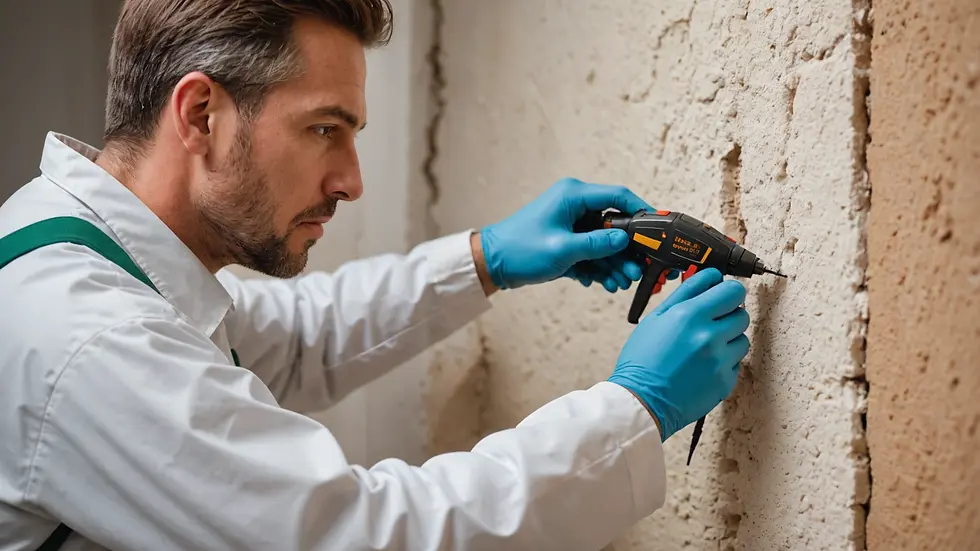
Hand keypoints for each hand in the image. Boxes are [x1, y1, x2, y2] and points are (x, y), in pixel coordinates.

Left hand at [479, 178, 667, 290]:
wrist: (492, 264)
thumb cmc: (521, 250)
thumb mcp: (563, 249)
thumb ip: (597, 245)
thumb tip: (624, 241)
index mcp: (573, 196)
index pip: (618, 196)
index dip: (641, 210)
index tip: (658, 228)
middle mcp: (574, 205)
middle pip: (614, 223)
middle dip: (627, 250)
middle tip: (638, 269)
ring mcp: (570, 224)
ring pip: (603, 242)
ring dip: (613, 263)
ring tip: (621, 282)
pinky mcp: (566, 241)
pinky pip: (590, 252)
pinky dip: (597, 267)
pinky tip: (604, 283)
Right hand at [608, 268, 749, 440]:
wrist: (642, 400)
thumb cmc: (643, 359)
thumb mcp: (656, 317)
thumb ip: (687, 292)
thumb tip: (711, 275)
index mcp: (690, 315)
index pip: (733, 290)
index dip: (727, 291)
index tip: (720, 296)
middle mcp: (709, 336)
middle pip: (742, 313)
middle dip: (728, 315)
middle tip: (710, 323)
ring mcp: (720, 360)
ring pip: (742, 338)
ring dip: (728, 338)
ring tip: (703, 347)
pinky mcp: (726, 380)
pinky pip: (736, 361)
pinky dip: (724, 360)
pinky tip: (703, 365)